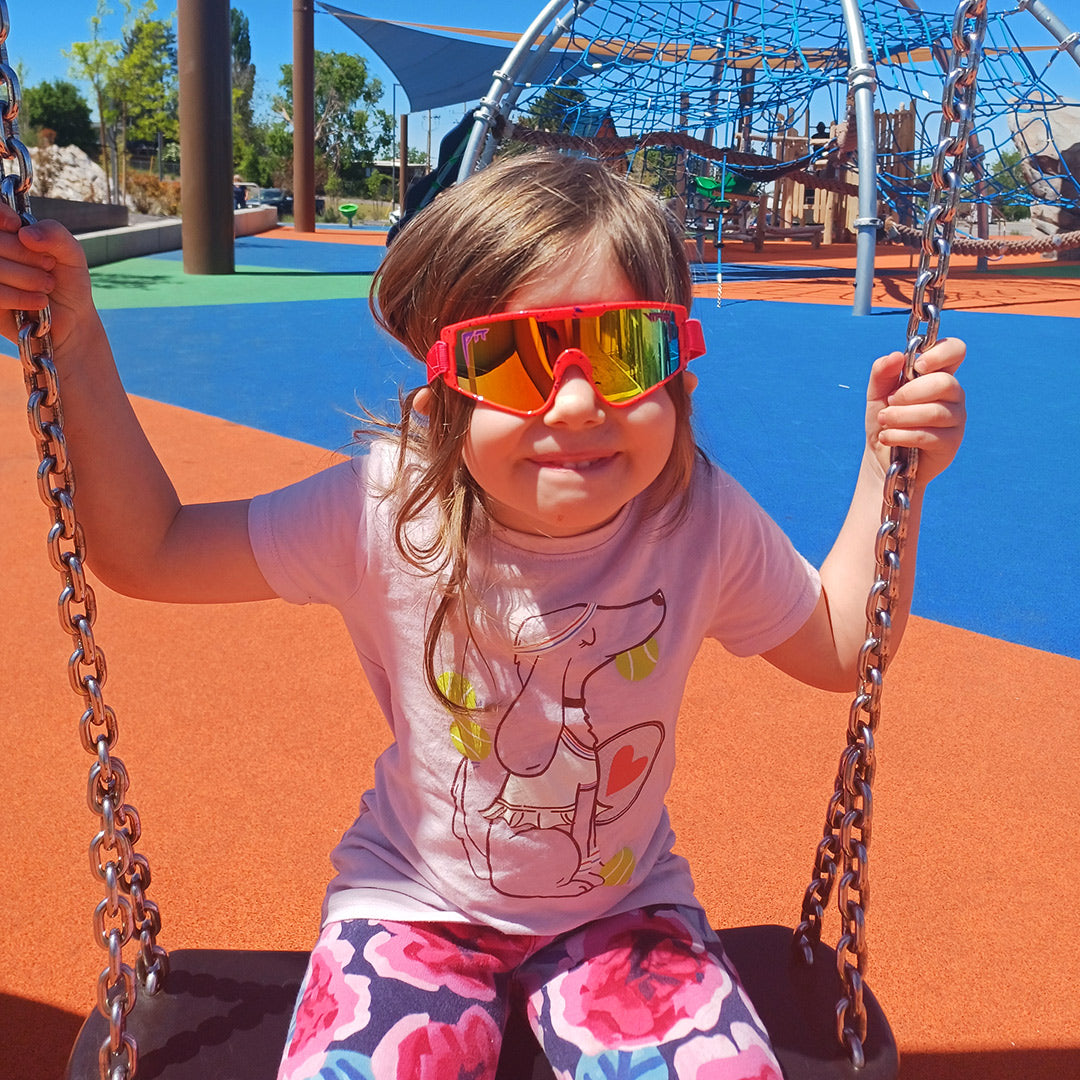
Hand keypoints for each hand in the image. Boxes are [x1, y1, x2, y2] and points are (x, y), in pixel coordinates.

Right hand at [0, 203, 98, 354]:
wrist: (71, 320)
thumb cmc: (68, 283)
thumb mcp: (71, 255)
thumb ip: (56, 234)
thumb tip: (25, 233)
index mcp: (8, 234)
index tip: (16, 225)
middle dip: (26, 254)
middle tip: (49, 267)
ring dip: (28, 277)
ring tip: (47, 286)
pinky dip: (20, 297)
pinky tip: (40, 301)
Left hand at [866, 336, 965, 484]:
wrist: (881, 456)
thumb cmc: (884, 420)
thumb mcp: (877, 393)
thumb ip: (882, 372)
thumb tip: (896, 356)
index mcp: (937, 374)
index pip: (955, 350)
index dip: (940, 354)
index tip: (917, 366)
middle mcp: (953, 394)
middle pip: (945, 383)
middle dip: (909, 393)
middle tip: (889, 402)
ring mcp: (955, 419)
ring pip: (935, 412)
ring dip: (900, 416)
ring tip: (883, 421)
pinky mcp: (951, 443)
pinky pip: (929, 436)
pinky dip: (901, 435)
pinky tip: (887, 437)